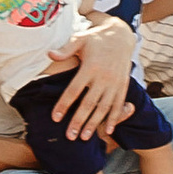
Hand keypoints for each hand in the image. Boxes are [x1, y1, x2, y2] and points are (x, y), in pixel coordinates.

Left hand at [51, 12, 135, 141]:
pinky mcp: (123, 86)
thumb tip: (50, 54)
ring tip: (85, 138)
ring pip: (103, 108)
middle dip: (79, 121)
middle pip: (88, 103)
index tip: (55, 118)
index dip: (64, 104)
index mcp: (90, 67)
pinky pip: (118, 105)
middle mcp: (103, 77)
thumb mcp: (80, 38)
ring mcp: (114, 83)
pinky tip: (108, 130)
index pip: (74, 90)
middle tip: (70, 136)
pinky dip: (114, 118)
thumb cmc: (96, 38)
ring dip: (94, 124)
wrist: (121, 35)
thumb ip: (66, 49)